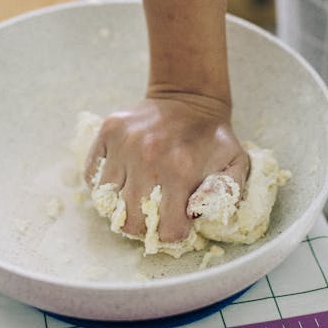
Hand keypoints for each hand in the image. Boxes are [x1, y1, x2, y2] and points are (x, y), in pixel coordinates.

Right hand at [84, 93, 249, 243]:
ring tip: (135, 197)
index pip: (166, 230)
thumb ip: (226, 193)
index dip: (173, 232)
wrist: (189, 95)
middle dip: (143, 226)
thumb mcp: (236, 162)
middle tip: (152, 215)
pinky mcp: (108, 132)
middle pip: (130, 220)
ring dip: (120, 206)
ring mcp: (124, 144)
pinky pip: (92, 174)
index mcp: (180, 170)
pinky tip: (121, 180)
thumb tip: (193, 213)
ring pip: (107, 200)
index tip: (176, 222)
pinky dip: (102, 184)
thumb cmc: (211, 136)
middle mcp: (148, 158)